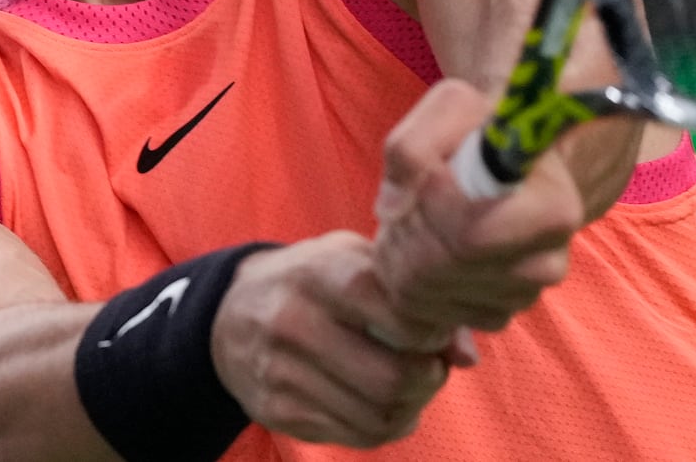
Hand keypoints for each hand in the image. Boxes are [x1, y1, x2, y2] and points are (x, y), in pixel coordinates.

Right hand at [210, 232, 467, 447]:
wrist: (228, 314)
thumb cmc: (310, 279)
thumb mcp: (353, 261)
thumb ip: (411, 296)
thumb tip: (467, 355)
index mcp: (320, 274)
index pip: (399, 315)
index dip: (433, 332)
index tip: (435, 331)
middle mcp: (294, 323)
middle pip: (393, 378)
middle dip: (430, 379)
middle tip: (433, 367)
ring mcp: (282, 373)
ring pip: (378, 416)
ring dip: (413, 408)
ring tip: (412, 385)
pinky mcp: (278, 412)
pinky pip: (356, 436)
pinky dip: (386, 426)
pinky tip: (385, 404)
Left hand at [371, 78, 637, 339]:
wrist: (510, 153)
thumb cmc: (482, 126)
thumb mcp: (450, 108)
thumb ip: (412, 147)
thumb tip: (391, 209)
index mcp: (551, 210)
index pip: (469, 237)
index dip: (426, 210)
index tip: (422, 180)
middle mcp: (547, 262)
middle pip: (442, 270)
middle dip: (404, 236)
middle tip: (400, 207)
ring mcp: (523, 294)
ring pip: (431, 298)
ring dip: (402, 259)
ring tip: (411, 222)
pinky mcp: (498, 313)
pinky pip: (434, 316)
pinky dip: (414, 286)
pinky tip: (423, 248)